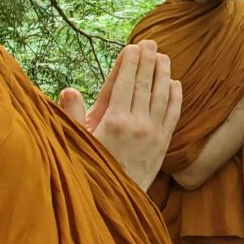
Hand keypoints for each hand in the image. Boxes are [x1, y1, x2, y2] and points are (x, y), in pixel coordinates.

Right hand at [60, 40, 182, 187]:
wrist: (115, 202)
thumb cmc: (90, 169)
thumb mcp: (76, 143)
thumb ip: (72, 116)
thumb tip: (68, 90)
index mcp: (113, 121)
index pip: (124, 84)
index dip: (129, 63)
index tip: (132, 47)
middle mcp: (136, 124)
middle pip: (144, 84)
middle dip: (147, 61)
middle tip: (151, 41)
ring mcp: (153, 133)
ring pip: (161, 96)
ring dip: (163, 74)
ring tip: (163, 56)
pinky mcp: (163, 144)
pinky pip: (173, 115)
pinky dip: (175, 97)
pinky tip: (175, 84)